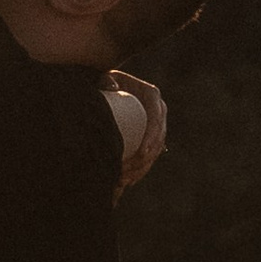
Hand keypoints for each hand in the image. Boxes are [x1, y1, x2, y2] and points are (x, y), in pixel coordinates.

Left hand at [106, 72, 167, 192]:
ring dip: (140, 170)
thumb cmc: (102, 81)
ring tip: (122, 182)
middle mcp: (158, 111)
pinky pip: (147, 158)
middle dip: (143, 161)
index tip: (142, 153)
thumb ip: (107, 80)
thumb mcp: (104, 78)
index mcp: (151, 95)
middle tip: (125, 173)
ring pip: (153, 153)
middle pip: (157, 140)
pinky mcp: (147, 138)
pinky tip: (124, 183)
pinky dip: (137, 172)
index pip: (156, 119)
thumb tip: (112, 87)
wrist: (105, 86)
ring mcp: (154, 126)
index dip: (151, 137)